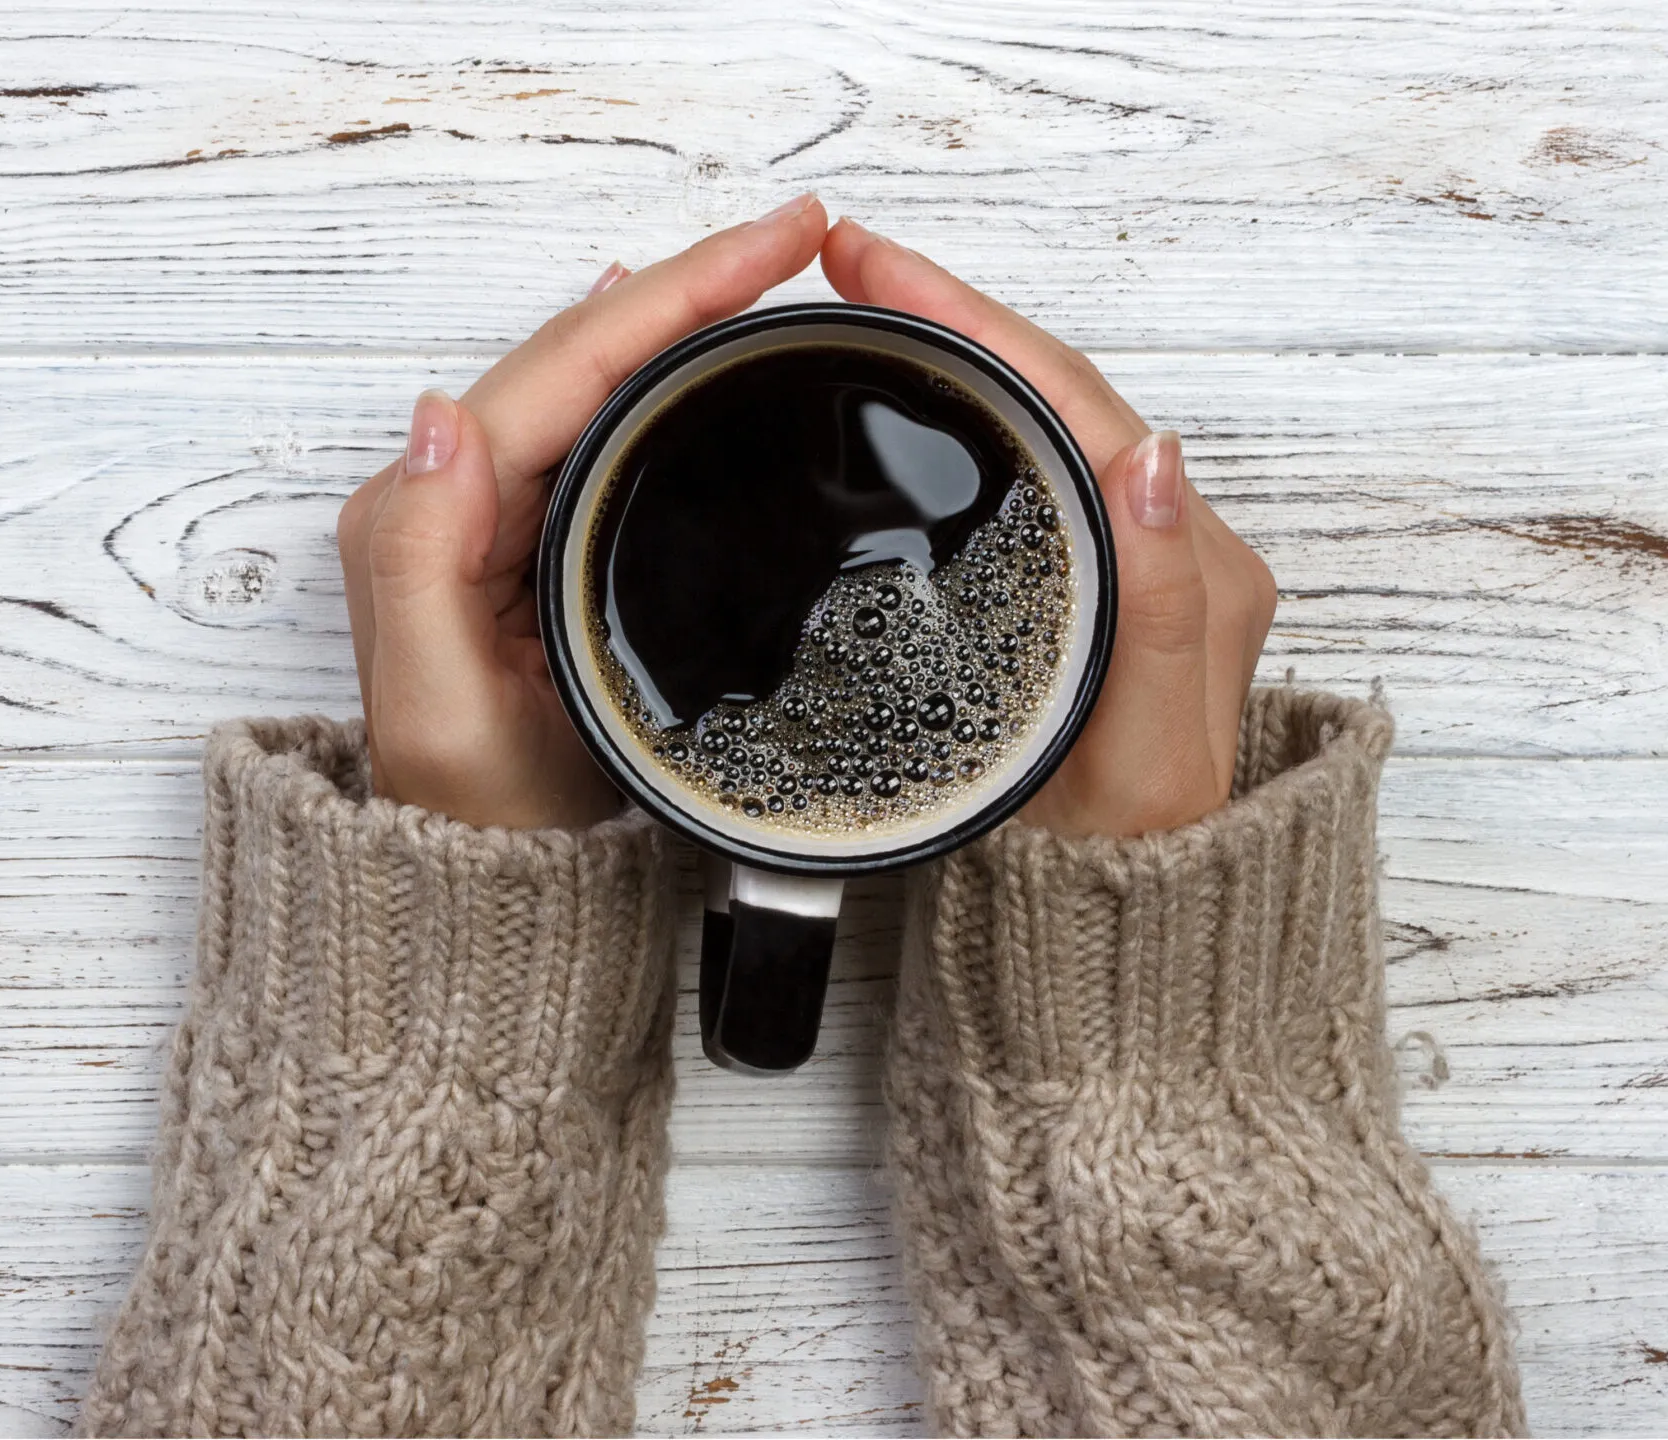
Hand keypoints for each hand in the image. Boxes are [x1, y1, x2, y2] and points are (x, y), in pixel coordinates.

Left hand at [336, 194, 832, 829]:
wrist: (486, 895)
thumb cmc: (476, 820)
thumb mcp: (440, 706)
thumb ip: (420, 559)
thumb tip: (439, 415)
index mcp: (425, 516)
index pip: (559, 369)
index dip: (671, 293)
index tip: (772, 246)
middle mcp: (447, 500)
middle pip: (578, 355)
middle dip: (687, 283)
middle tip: (799, 233)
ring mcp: (490, 518)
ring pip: (591, 381)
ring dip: (676, 315)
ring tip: (765, 262)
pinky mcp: (530, 544)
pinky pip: (595, 429)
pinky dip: (652, 374)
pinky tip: (686, 339)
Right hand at [820, 221, 1276, 836]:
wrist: (1117, 946)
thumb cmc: (1128, 863)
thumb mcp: (1144, 746)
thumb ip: (1162, 606)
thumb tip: (1154, 454)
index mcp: (1189, 563)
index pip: (1070, 398)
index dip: (970, 318)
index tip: (876, 264)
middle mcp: (1162, 550)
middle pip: (1049, 390)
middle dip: (947, 308)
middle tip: (844, 259)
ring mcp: (1116, 569)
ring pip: (1030, 423)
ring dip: (948, 350)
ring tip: (861, 301)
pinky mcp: (1071, 597)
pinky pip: (1014, 472)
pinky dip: (953, 416)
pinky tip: (899, 404)